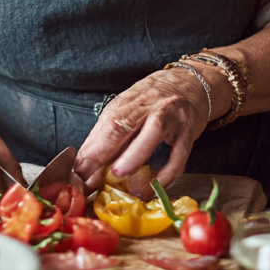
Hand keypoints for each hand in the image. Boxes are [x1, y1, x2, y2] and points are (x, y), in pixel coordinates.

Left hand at [74, 66, 222, 189]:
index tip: (78, 171)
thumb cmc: (155, 99)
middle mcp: (149, 105)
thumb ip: (111, 133)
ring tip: (119, 176)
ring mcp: (170, 117)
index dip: (92, 148)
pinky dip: (168, 172)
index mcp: (130, 101)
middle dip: (104, 152)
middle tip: (90, 177)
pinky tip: (155, 185)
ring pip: (153, 132)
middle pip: (124, 124)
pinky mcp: (188, 131)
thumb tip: (88, 163)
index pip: (107, 123)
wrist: (191, 83)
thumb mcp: (130, 108)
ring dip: (134, 156)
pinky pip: (179, 153)